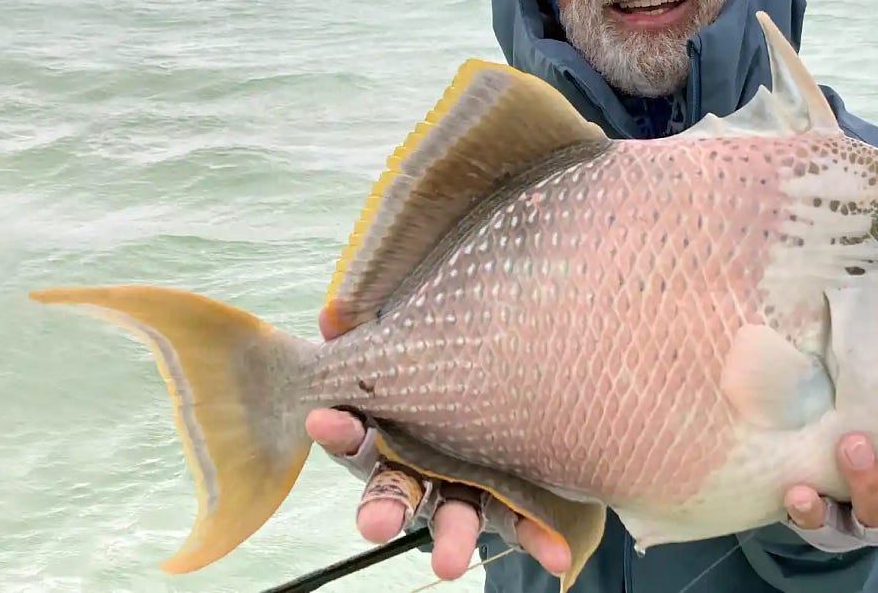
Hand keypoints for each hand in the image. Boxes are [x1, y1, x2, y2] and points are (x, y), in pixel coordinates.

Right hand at [305, 309, 570, 580]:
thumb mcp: (415, 320)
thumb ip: (375, 314)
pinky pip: (523, 517)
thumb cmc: (456, 342)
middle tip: (375, 526)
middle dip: (383, 509)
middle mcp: (424, 460)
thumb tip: (335, 316)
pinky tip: (556, 555)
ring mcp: (468, 480)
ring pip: (454, 513)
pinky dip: (537, 536)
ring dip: (450, 538)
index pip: (355, 431)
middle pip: (396, 488)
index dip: (338, 427)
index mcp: (393, 423)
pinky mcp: (515, 491)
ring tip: (448, 564)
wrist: (530, 356)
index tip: (321, 419)